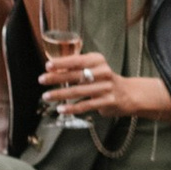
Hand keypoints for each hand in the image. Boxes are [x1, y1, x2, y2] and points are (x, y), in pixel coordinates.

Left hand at [42, 46, 165, 121]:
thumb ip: (77, 67)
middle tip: (42, 80)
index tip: (48, 66)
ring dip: (60, 94)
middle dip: (57, 78)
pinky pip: (86, 105)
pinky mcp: (107, 101)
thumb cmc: (104, 80)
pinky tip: (61, 109)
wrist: (128, 93)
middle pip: (76, 75)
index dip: (61, 63)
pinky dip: (72, 108)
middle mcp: (103, 72)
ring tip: (46, 96)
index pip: (77, 60)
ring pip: (78, 91)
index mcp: (98, 60)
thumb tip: (52, 70)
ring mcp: (106, 87)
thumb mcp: (94, 68)